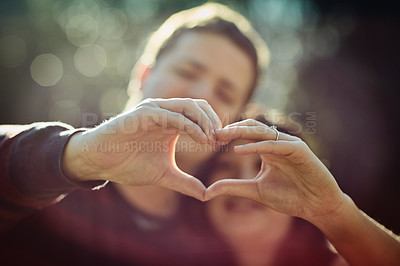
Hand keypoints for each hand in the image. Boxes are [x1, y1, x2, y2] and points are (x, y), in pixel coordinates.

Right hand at [62, 98, 221, 200]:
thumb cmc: (127, 164)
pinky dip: (190, 125)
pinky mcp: (144, 114)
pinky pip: (172, 115)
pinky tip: (201, 139)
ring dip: (205, 121)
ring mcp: (154, 111)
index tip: (223, 143)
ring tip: (213, 139)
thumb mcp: (163, 175)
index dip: (214, 126)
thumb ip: (185, 182)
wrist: (100, 162)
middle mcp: (165, 112)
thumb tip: (206, 195)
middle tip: (221, 140)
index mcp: (171, 123)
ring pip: (188, 106)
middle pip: (198, 105)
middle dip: (214, 121)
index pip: (200, 114)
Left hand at [205, 119, 346, 222]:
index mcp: (267, 149)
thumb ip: (233, 187)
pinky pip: (274, 145)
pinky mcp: (299, 150)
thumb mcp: (255, 191)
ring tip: (221, 136)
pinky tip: (239, 150)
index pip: (245, 134)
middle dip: (231, 129)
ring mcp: (289, 144)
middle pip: (251, 128)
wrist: (317, 207)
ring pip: (262, 132)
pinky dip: (256, 146)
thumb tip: (207, 191)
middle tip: (211, 134)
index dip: (228, 135)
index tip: (209, 140)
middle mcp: (277, 143)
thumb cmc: (289, 197)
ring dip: (240, 132)